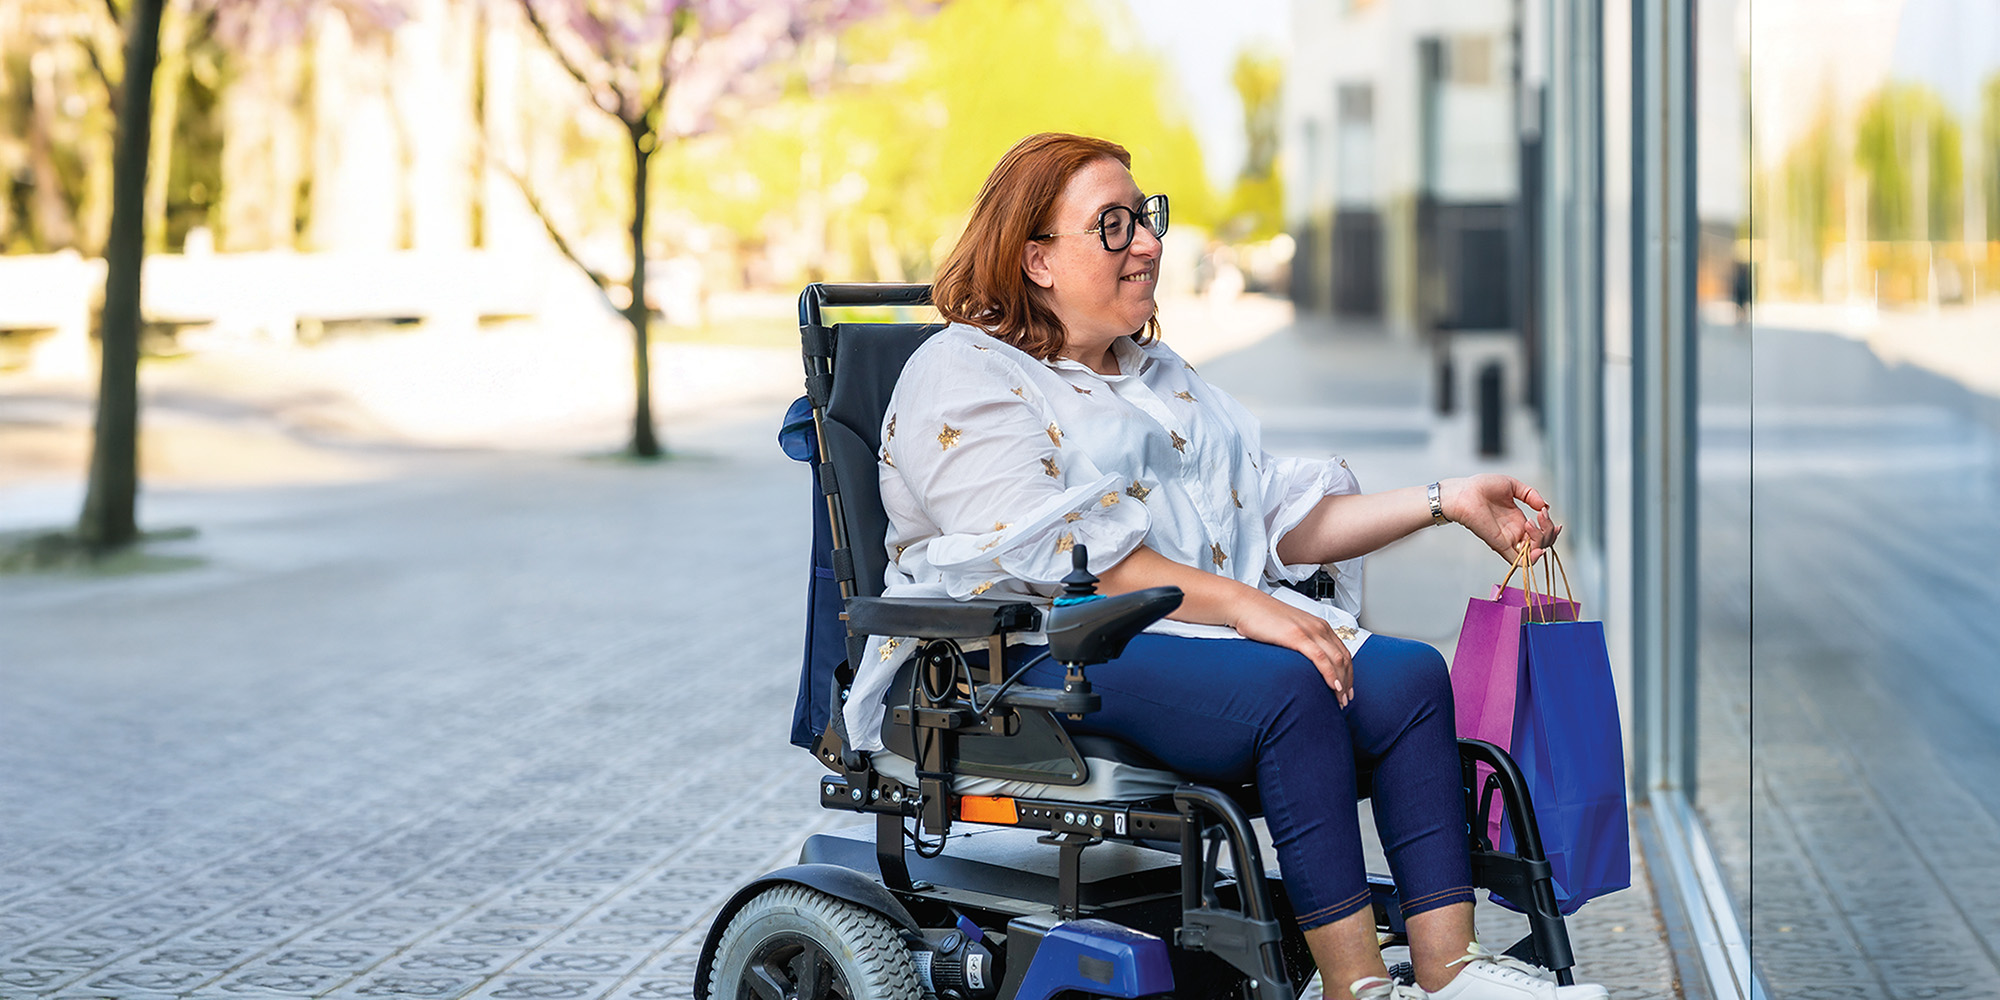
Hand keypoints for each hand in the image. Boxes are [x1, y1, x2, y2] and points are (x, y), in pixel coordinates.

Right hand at [1227, 592, 1354, 706]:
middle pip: (1344, 658)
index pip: (1343, 652)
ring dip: (1342, 683)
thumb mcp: (1289, 630)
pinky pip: (1320, 659)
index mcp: (1319, 626)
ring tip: (1340, 700)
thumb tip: (1304, 661)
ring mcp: (1310, 631)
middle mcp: (1319, 627)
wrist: (1245, 604)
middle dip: (1348, 682)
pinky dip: (1330, 675)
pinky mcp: (1297, 636)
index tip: (1347, 690)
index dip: (1349, 673)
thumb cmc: (1262, 617)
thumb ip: (1301, 642)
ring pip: (1336, 660)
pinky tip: (1333, 686)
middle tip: (1345, 701)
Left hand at [1440, 474, 1561, 563]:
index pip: (1541, 533)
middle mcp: (1514, 533)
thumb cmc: (1481, 487)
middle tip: (1540, 515)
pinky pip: (1518, 562)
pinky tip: (1537, 546)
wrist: (1463, 492)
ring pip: (1534, 553)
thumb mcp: (1512, 486)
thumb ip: (1531, 494)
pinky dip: (1532, 558)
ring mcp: (1507, 540)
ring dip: (1541, 540)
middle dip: (1548, 531)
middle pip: (1541, 544)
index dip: (1550, 527)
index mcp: (1517, 521)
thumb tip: (1546, 507)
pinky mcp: (1499, 545)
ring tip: (1531, 522)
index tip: (1546, 512)